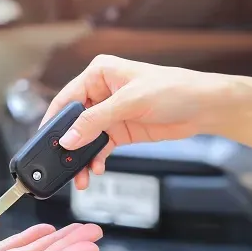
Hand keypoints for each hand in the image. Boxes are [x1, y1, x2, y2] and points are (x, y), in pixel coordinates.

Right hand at [41, 54, 237, 188]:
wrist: (205, 107)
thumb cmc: (174, 90)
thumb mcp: (131, 103)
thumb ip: (97, 120)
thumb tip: (69, 138)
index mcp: (99, 74)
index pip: (67, 98)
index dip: (55, 121)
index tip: (46, 143)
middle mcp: (101, 92)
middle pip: (73, 121)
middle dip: (68, 144)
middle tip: (61, 165)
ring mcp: (111, 113)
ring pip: (85, 138)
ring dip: (81, 157)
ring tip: (80, 176)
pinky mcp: (121, 130)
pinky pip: (100, 147)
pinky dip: (96, 160)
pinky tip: (96, 169)